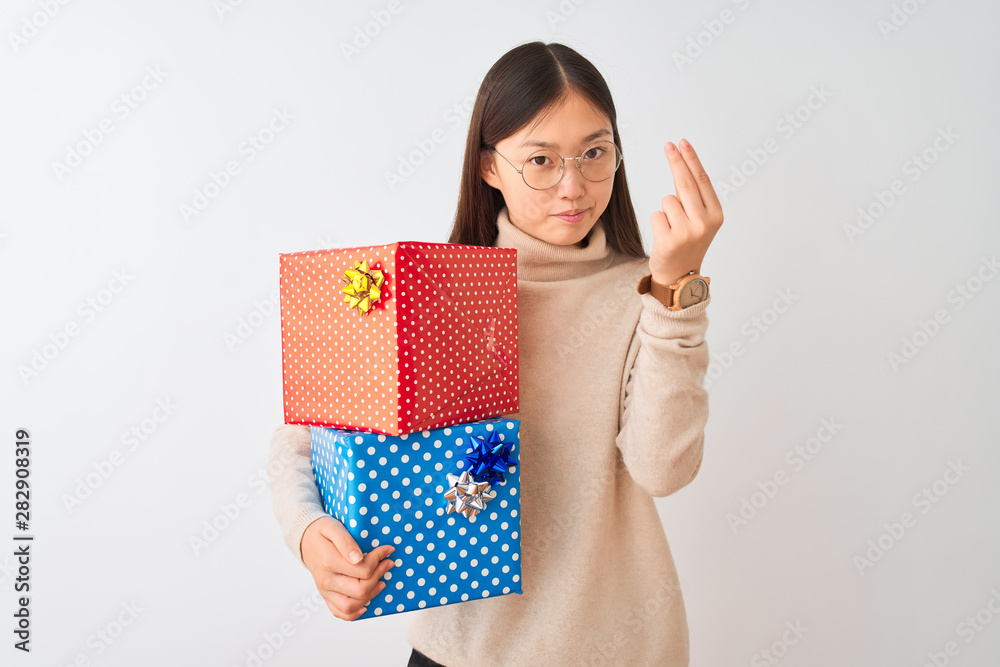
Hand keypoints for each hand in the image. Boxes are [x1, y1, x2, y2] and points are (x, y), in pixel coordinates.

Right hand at [300, 516, 395, 620]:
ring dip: (371, 594)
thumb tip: (359, 558)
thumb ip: (346, 542)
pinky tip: (366, 604)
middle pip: (360, 589)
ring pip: (352, 605)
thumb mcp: (333, 528)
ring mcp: (325, 591)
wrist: (306, 541)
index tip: (387, 550)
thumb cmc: (321, 532)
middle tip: (387, 563)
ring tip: (381, 582)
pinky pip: (339, 613)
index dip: (378, 559)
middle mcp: (326, 580)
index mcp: (329, 561)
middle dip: (379, 575)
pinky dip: (354, 613)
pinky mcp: (326, 596)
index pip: (362, 569)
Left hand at [649, 138, 723, 285]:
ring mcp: (687, 232)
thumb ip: (693, 198)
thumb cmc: (688, 244)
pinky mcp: (669, 241)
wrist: (680, 278)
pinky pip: (656, 215)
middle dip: (676, 161)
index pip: (702, 180)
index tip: (681, 143)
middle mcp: (704, 223)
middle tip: (669, 145)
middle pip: (685, 183)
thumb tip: (681, 165)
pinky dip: (657, 222)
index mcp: (716, 215)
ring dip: (666, 209)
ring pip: (667, 200)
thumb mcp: (700, 221)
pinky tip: (665, 236)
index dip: (691, 159)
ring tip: (672, 227)